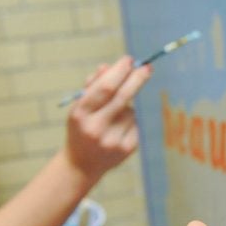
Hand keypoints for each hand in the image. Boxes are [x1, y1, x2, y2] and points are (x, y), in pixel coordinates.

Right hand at [65, 56, 151, 178]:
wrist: (81, 165)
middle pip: (123, 97)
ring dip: (128, 106)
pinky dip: (130, 120)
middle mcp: (96, 128)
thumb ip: (93, 85)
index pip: (105, 88)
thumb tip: (108, 66)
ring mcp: (112, 140)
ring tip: (113, 117)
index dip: (120, 71)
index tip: (129, 60)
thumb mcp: (79, 106)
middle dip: (137, 79)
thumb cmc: (81, 127)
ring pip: (131, 110)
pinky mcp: (126, 149)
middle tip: (147, 67)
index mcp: (80, 113)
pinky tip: (118, 129)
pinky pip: (136, 124)